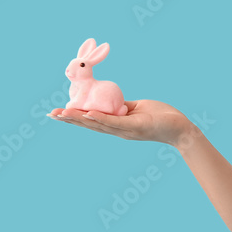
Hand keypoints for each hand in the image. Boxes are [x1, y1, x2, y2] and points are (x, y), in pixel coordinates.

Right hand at [48, 99, 193, 146]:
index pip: (91, 121)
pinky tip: (89, 113)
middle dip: (70, 120)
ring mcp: (126, 130)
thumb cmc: (160, 117)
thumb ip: (122, 107)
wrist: (181, 128)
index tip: (56, 113)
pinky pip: (116, 122)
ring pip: (99, 124)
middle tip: (51, 114)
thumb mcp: (137, 109)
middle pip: (90, 125)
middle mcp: (118, 130)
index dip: (73, 118)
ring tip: (63, 113)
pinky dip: (102, 118)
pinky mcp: (137, 126)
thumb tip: (112, 101)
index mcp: (117, 125)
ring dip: (80, 119)